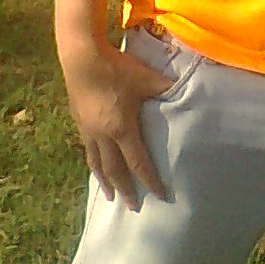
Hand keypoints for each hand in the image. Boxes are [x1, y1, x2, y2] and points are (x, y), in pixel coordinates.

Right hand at [59, 37, 173, 207]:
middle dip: (125, 190)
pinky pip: (88, 150)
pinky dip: (94, 163)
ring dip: (105, 181)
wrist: (81, 56)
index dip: (150, 181)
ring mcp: (88, 130)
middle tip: (133, 207)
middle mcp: (103, 135)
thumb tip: (185, 88)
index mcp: (122, 128)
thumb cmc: (116, 68)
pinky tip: (96, 165)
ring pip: (97, 163)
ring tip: (110, 196)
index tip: (160, 196)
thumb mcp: (145, 78)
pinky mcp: (79, 121)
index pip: (139, 163)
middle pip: (115, 170)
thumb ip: (166, 87)